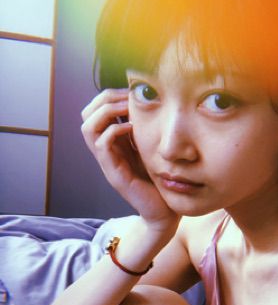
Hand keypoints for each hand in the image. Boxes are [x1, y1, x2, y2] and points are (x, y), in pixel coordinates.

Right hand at [81, 88, 179, 235]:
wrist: (164, 211)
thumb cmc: (161, 179)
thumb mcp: (152, 148)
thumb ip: (145, 130)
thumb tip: (149, 102)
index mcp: (114, 143)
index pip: (95, 110)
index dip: (109, 96)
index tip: (131, 93)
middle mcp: (106, 151)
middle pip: (87, 114)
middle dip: (105, 99)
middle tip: (128, 98)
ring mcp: (107, 162)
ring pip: (88, 128)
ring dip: (107, 112)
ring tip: (127, 110)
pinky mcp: (114, 174)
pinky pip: (101, 145)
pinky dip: (114, 130)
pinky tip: (132, 128)